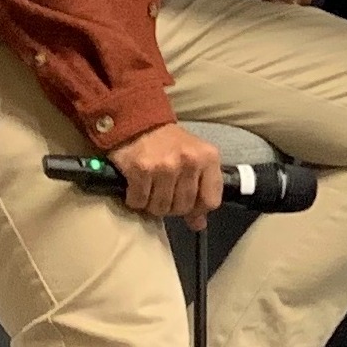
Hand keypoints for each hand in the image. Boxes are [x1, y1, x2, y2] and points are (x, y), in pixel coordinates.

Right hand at [109, 121, 224, 228]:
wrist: (137, 122)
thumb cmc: (168, 143)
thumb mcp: (194, 159)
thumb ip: (201, 189)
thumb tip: (199, 224)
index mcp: (208, 158)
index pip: (210, 201)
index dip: (197, 210)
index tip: (188, 208)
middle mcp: (189, 161)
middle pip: (183, 207)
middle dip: (171, 207)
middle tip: (163, 194)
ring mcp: (165, 165)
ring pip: (160, 207)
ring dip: (152, 204)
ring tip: (149, 190)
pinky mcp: (141, 169)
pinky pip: (139, 201)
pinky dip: (135, 199)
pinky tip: (136, 187)